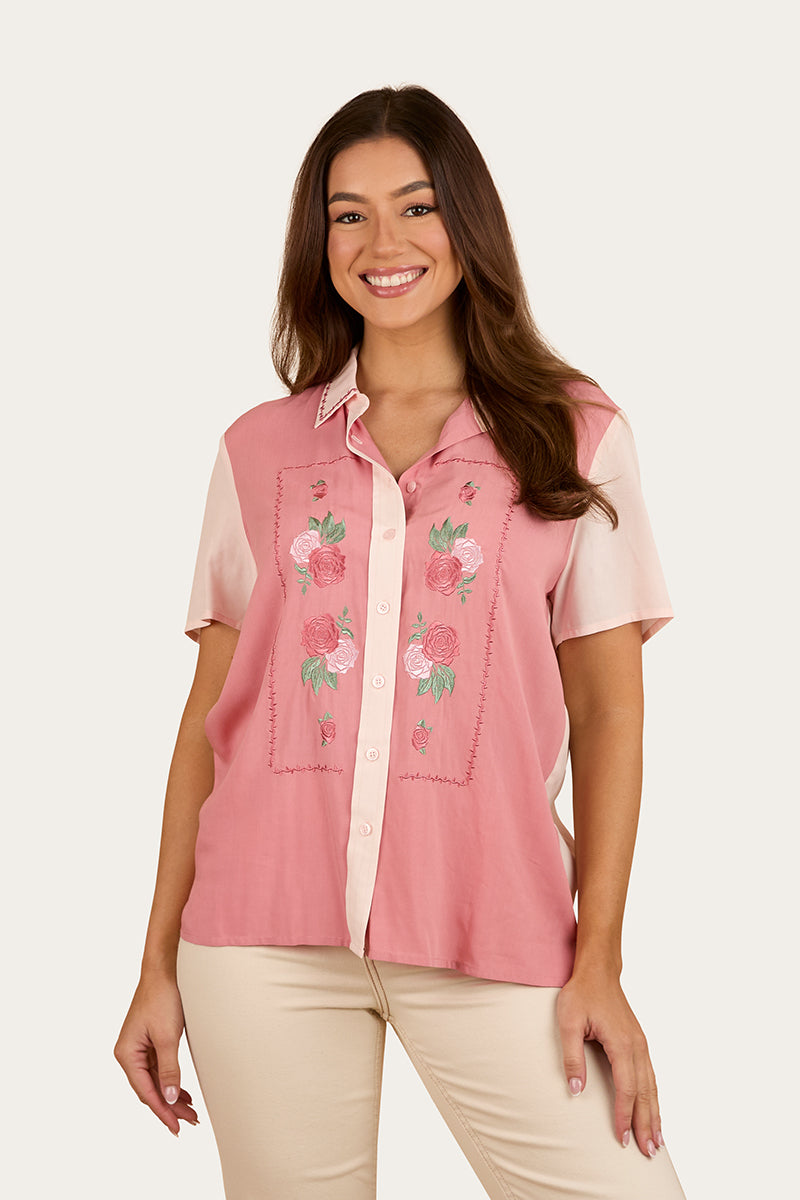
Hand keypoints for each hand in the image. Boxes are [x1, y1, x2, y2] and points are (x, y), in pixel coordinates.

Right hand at [114, 971, 198, 1135]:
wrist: (164, 972)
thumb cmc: (163, 999)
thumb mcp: (167, 1037)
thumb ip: (168, 1069)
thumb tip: (168, 1098)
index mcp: (127, 1054)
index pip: (145, 1091)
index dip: (161, 1111)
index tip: (176, 1126)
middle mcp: (129, 1053)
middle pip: (149, 1088)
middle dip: (169, 1106)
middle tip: (190, 1121)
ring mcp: (138, 1048)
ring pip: (155, 1080)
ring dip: (171, 1095)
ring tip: (191, 1111)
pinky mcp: (149, 1042)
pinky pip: (158, 1069)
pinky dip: (170, 1081)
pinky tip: (182, 1092)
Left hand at [556, 964, 664, 1158]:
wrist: (599, 971)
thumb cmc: (582, 994)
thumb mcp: (568, 1022)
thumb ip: (572, 1057)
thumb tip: (576, 1091)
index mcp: (621, 1043)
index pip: (625, 1088)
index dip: (624, 1115)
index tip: (621, 1138)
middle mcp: (636, 1046)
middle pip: (644, 1093)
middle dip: (646, 1124)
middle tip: (648, 1153)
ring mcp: (641, 1044)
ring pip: (652, 1086)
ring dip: (654, 1114)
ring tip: (657, 1142)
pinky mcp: (639, 1043)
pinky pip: (651, 1076)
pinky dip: (654, 1097)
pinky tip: (654, 1111)